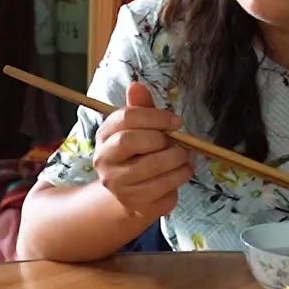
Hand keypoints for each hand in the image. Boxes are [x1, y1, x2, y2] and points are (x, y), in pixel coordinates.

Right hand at [93, 82, 192, 222]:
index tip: (176, 121)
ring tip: (184, 157)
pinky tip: (182, 171)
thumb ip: (140, 108)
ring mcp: (118, 184)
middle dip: (162, 140)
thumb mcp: (137, 129)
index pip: (127, 117)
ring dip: (177, 159)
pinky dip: (180, 177)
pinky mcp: (135, 203)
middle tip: (177, 143)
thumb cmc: (138, 154)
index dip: (156, 116)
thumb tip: (137, 85)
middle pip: (132, 141)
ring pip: (152, 167)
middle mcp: (104, 160)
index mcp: (104, 135)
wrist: (131, 194)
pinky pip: (164, 188)